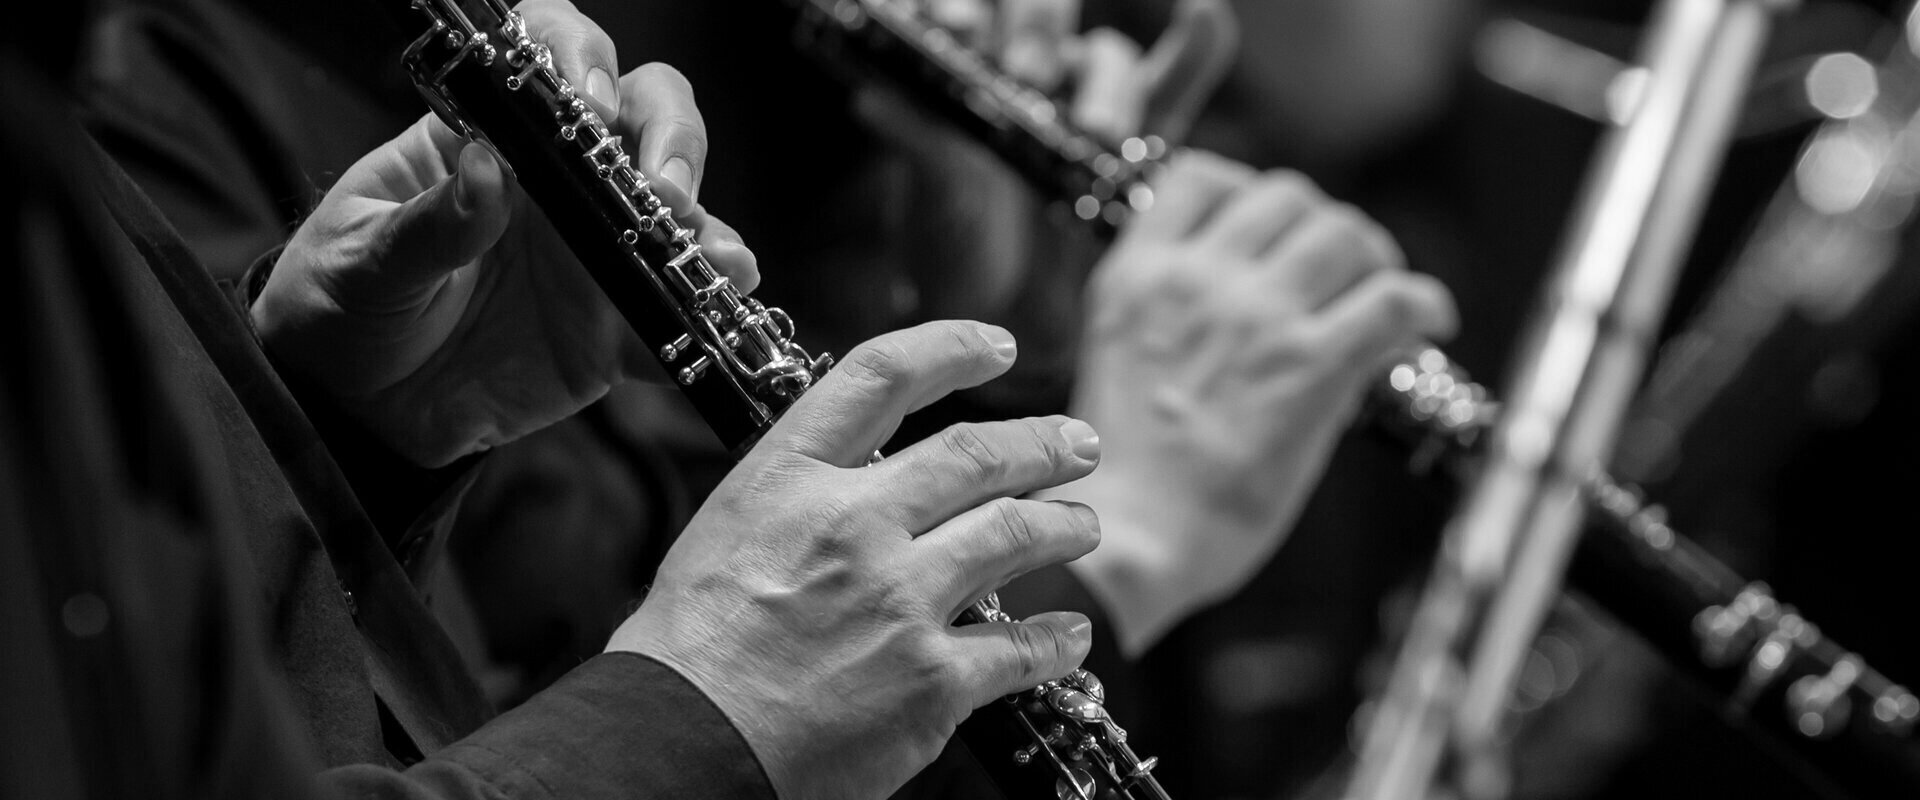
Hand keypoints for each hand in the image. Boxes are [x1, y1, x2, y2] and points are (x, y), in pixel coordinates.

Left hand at [251, 0, 752, 465]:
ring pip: (679, 210)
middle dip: (671, 137)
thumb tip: (484, 167)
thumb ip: (424, 224)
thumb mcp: (360, 264)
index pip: (548, 64)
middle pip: (643, 117)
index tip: (587, 108)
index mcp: (486, 139)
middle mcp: (556, 184)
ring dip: (705, 222)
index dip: (581, 63)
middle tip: (662, 188)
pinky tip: (719, 307)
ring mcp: (594, 252)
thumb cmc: (341, 309)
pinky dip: (708, 309)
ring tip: (706, 255)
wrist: (355, 414)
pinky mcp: (613, 327)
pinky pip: (675, 312)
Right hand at [608, 321, 1102, 799]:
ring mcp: (899, 599)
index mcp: (789, 478)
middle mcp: (853, 523)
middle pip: (975, 454)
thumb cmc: (687, 652)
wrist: (677, 745)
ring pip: (1017, 532)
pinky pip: (1021, 648)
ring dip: (1065, 525)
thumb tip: (854, 486)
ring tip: (1083, 525)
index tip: (995, 346)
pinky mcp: (931, 680)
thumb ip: (797, 499)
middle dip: (1042, 443)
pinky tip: (1069, 635)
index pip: (881, 376)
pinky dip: (1056, 639)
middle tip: (1076, 445)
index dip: (951, 348)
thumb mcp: (724, 533)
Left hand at [864, 0, 1237, 361]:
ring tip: (1095, 133)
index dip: (967, 7)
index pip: (972, 8)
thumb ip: (919, 142)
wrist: (1003, 325)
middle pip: (1046, 19)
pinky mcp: (1140, 141)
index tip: (960, 34)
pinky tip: (1206, 19)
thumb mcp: (934, 201)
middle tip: (1027, 76)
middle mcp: (1031, 73)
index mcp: (969, 73)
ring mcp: (1086, 102)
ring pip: (1106, 63)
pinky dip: (1195, 53)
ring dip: (1105, 86)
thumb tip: (871, 95)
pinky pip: (1173, 87)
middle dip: (1037, 37)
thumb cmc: (958, 254)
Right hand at [1037, 153, 1458, 654]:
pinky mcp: (1313, 368)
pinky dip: (1422, 304)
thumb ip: (1168, 316)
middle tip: (1338, 271)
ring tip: (1382, 296)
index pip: (1200, 177)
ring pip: (1346, 234)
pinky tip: (1428, 323)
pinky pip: (1394, 300)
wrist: (1127, 538)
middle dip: (1320, 227)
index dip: (1246, 192)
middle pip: (1287, 197)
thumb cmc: (1118, 477)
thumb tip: (1251, 309)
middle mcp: (1199, 280)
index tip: (1268, 228)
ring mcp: (1259, 318)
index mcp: (1138, 277)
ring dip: (1375, 259)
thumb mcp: (1115, 359)